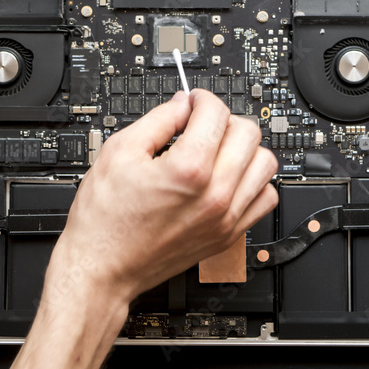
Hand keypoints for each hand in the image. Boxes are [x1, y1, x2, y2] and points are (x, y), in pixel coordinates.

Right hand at [42, 89, 277, 318]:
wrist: (102, 269)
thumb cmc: (104, 221)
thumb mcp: (118, 153)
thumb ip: (157, 120)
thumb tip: (182, 105)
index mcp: (188, 170)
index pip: (216, 113)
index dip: (200, 99)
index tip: (191, 103)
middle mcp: (215, 195)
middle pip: (249, 133)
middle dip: (224, 120)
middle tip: (202, 125)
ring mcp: (226, 218)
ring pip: (265, 164)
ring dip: (245, 149)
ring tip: (219, 151)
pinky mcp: (228, 236)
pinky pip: (265, 199)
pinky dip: (254, 182)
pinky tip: (230, 179)